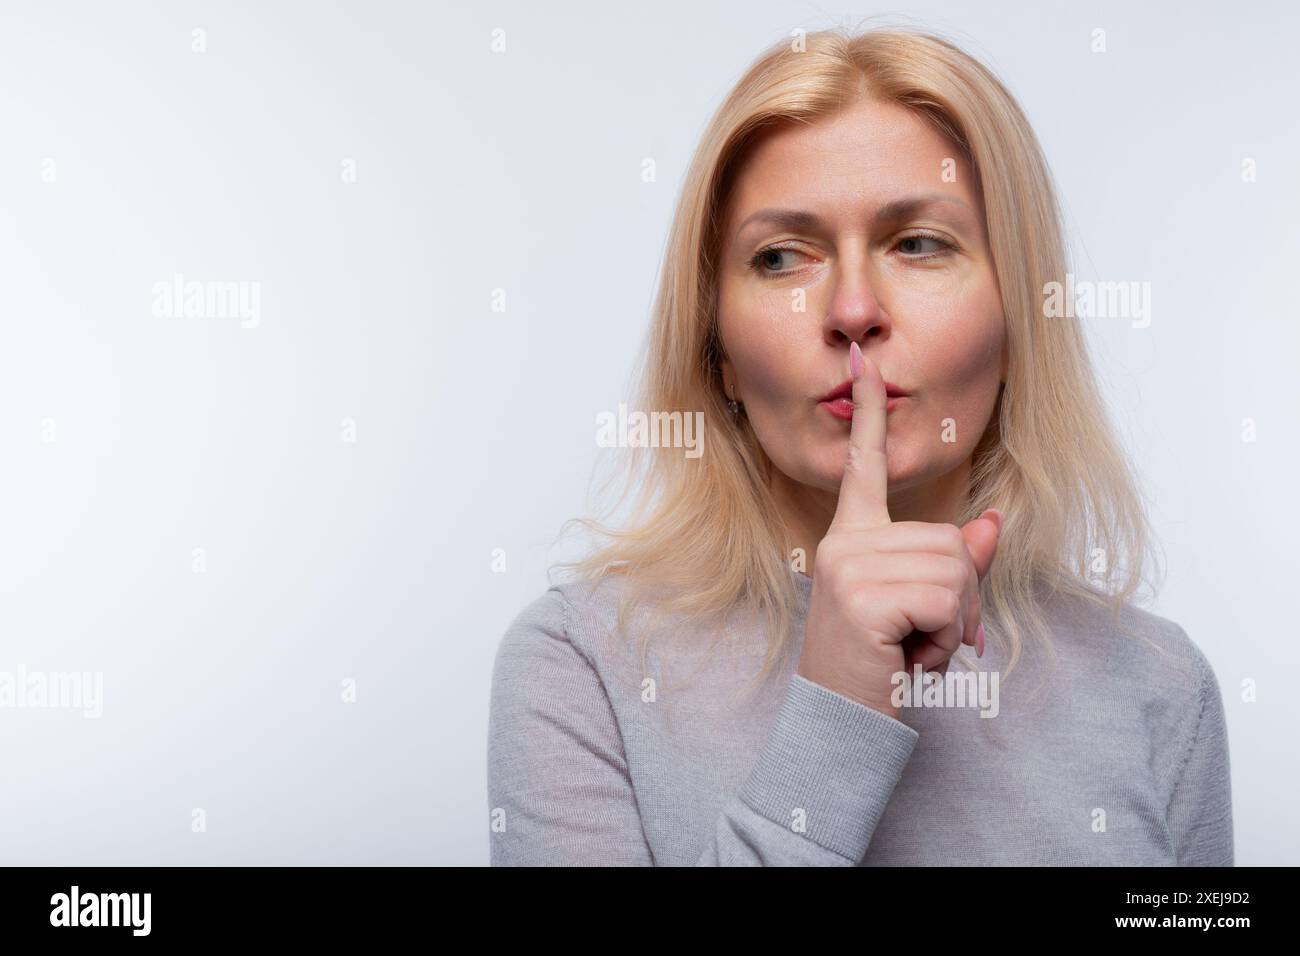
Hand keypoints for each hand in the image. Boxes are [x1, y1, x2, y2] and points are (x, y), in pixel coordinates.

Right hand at [797, 341, 1002, 718]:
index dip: (866, 414)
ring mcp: (849, 566)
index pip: (861, 466)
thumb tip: (993, 522)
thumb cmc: (876, 664)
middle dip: (962, 596)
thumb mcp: (918, 609)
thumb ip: (956, 564)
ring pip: (957, 567)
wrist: (838, 723)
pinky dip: (946, 636)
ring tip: (913, 647)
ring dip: (955, 620)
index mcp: (850, 538)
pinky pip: (947, 598)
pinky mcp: (862, 595)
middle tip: (925, 636)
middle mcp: (843, 542)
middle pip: (953, 538)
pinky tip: (909, 658)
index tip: (862, 362)